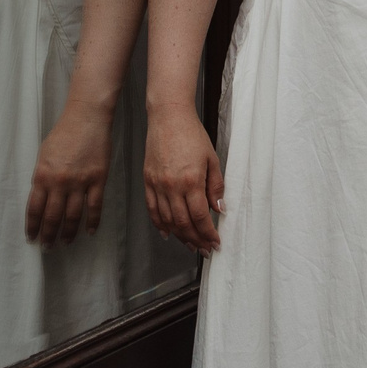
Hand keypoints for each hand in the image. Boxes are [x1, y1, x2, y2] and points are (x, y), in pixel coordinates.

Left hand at [26, 102, 112, 246]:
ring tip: (65, 243)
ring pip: (73, 216)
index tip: (32, 238)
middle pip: (52, 216)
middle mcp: (59, 183)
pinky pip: (95, 206)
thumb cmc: (63, 134)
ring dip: (68, 232)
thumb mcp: (44, 155)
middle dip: (48, 234)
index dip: (32, 226)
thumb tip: (41, 198)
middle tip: (47, 246)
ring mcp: (80, 183)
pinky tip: (90, 231)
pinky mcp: (98, 180)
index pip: (34, 209)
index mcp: (42, 176)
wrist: (86, 119)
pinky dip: (93, 221)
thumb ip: (41, 177)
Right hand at [144, 105, 225, 254]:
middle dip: (195, 239)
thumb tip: (219, 209)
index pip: (200, 216)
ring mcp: (157, 185)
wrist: (168, 118)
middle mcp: (172, 186)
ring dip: (179, 236)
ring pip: (167, 220)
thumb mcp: (212, 159)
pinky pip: (152, 209)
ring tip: (190, 244)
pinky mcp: (147, 181)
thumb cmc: (192, 135)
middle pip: (183, 223)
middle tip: (204, 249)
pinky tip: (167, 233)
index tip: (214, 243)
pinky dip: (159, 224)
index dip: (208, 233)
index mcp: (191, 180)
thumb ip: (215, 186)